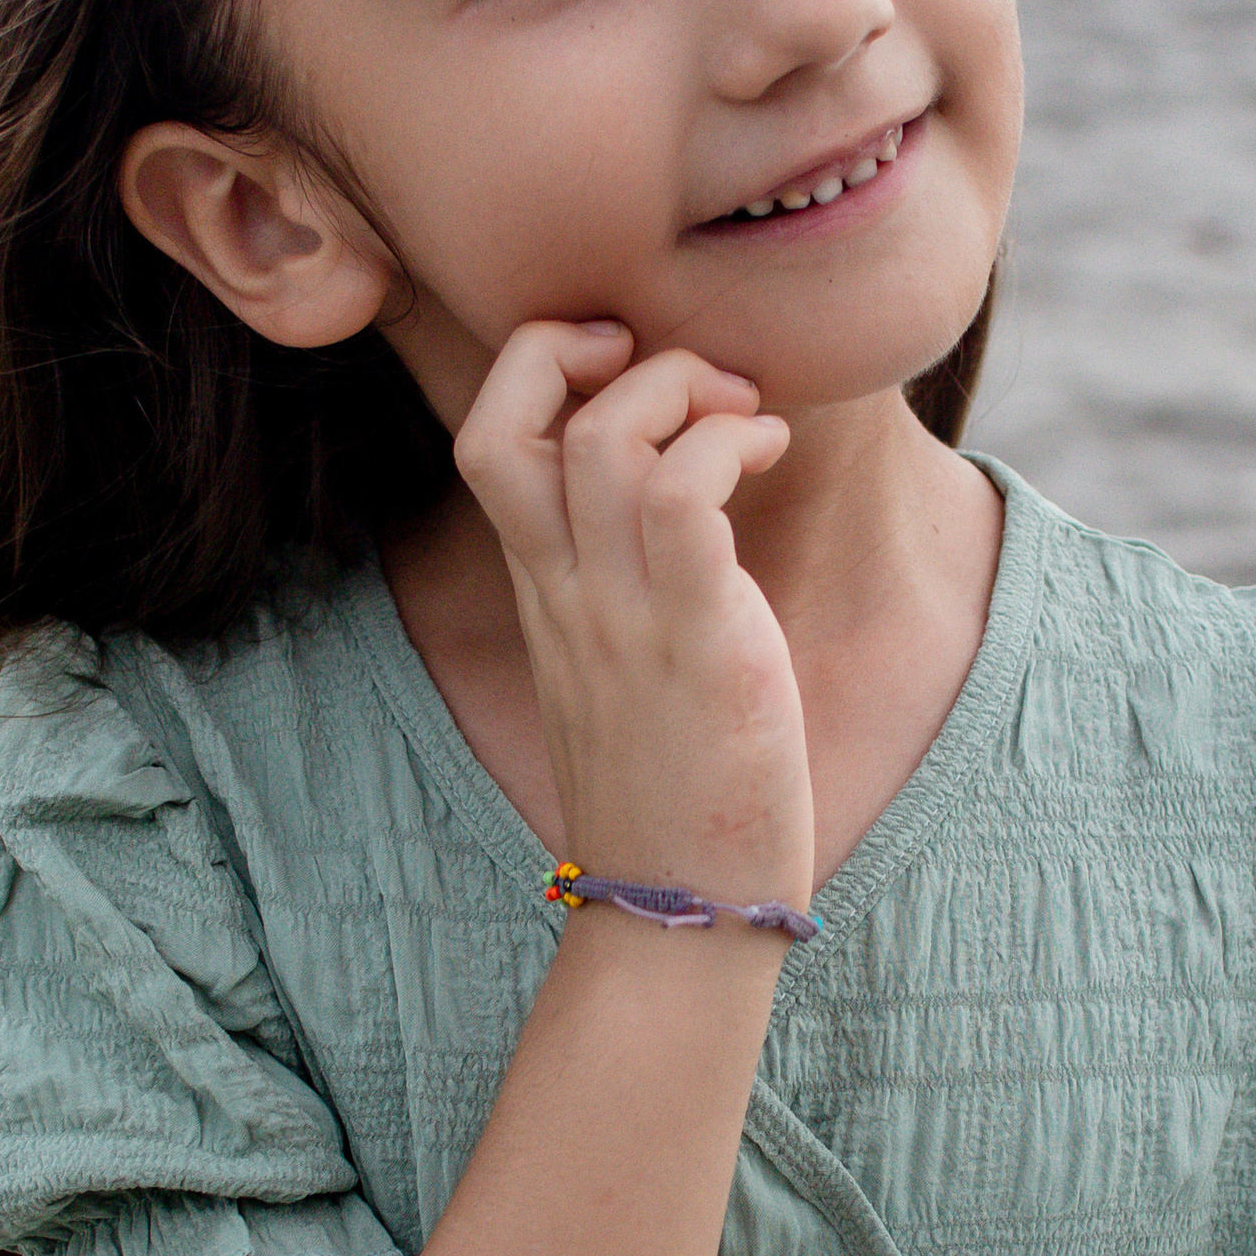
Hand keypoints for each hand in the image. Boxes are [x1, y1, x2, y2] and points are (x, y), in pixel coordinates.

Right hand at [453, 319, 813, 910]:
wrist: (680, 910)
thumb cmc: (676, 786)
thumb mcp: (630, 665)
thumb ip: (632, 584)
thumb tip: (687, 503)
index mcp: (542, 589)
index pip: (486, 438)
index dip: (540, 368)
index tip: (620, 368)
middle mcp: (563, 590)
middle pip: (508, 412)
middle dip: (582, 345)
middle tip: (678, 374)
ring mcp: (620, 612)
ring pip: (607, 432)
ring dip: (683, 387)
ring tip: (743, 417)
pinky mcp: (694, 638)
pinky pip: (682, 492)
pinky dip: (730, 441)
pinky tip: (769, 455)